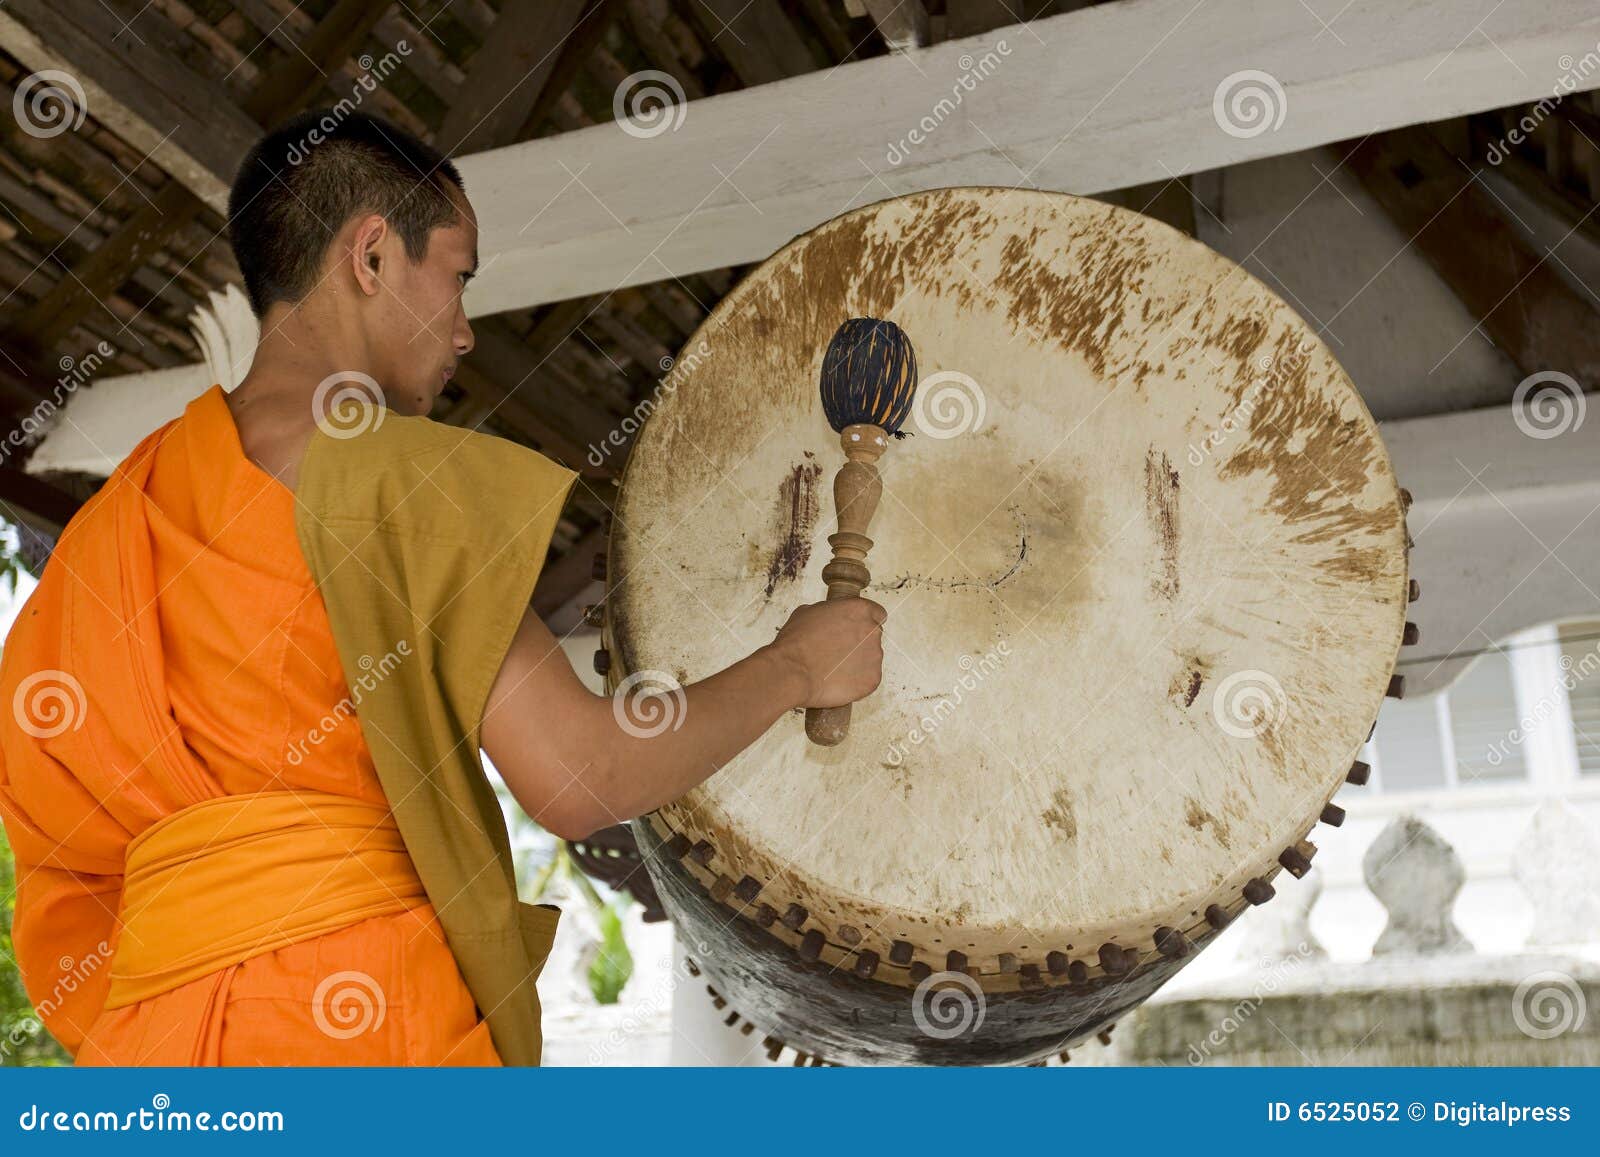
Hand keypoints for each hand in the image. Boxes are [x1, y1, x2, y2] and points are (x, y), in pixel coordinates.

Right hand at [769, 597, 885, 708]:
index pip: (877, 613)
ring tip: (833, 668)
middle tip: (838, 652)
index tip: (855, 630)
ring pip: (871, 659)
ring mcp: (875, 656)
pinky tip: (837, 680)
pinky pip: (868, 679)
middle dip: (859, 644)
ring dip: (857, 662)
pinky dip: (856, 681)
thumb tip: (831, 617)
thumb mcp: (808, 612)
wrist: (791, 671)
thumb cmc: (795, 642)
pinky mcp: (873, 679)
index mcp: (859, 609)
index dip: (864, 622)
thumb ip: (829, 612)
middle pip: (873, 636)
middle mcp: (872, 630)